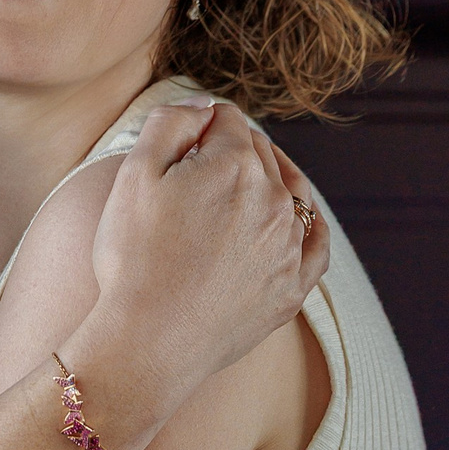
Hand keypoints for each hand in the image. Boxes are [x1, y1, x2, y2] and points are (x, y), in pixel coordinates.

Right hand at [83, 102, 326, 417]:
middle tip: (195, 177)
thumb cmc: (132, 260)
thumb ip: (171, 121)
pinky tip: (295, 222)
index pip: (224, 120)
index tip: (177, 149)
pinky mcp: (292, 287)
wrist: (147, 343)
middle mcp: (274, 198)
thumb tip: (204, 106)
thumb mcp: (134, 174)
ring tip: (240, 190)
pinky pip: (316, 243)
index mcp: (235, 163)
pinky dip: (307, 226)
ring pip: (290, 191)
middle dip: (230, 153)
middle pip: (258, 152)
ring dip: (268, 182)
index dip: (197, 127)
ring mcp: (288, 245)